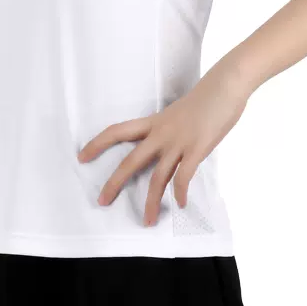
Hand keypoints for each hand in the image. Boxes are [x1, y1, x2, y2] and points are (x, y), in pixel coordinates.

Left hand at [78, 57, 250, 225]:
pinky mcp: (197, 149)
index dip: (97, 143)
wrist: (225, 85)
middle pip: (131, 161)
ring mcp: (178, 142)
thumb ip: (170, 130)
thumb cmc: (206, 98)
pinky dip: (180, 193)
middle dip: (114, 183)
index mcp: (154, 122)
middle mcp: (161, 133)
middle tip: (102, 201)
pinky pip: (184, 177)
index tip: (81, 156)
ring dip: (151, 202)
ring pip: (157, 177)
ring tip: (147, 220)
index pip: (117, 131)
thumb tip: (168, 145)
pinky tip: (180, 204)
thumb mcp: (178, 113)